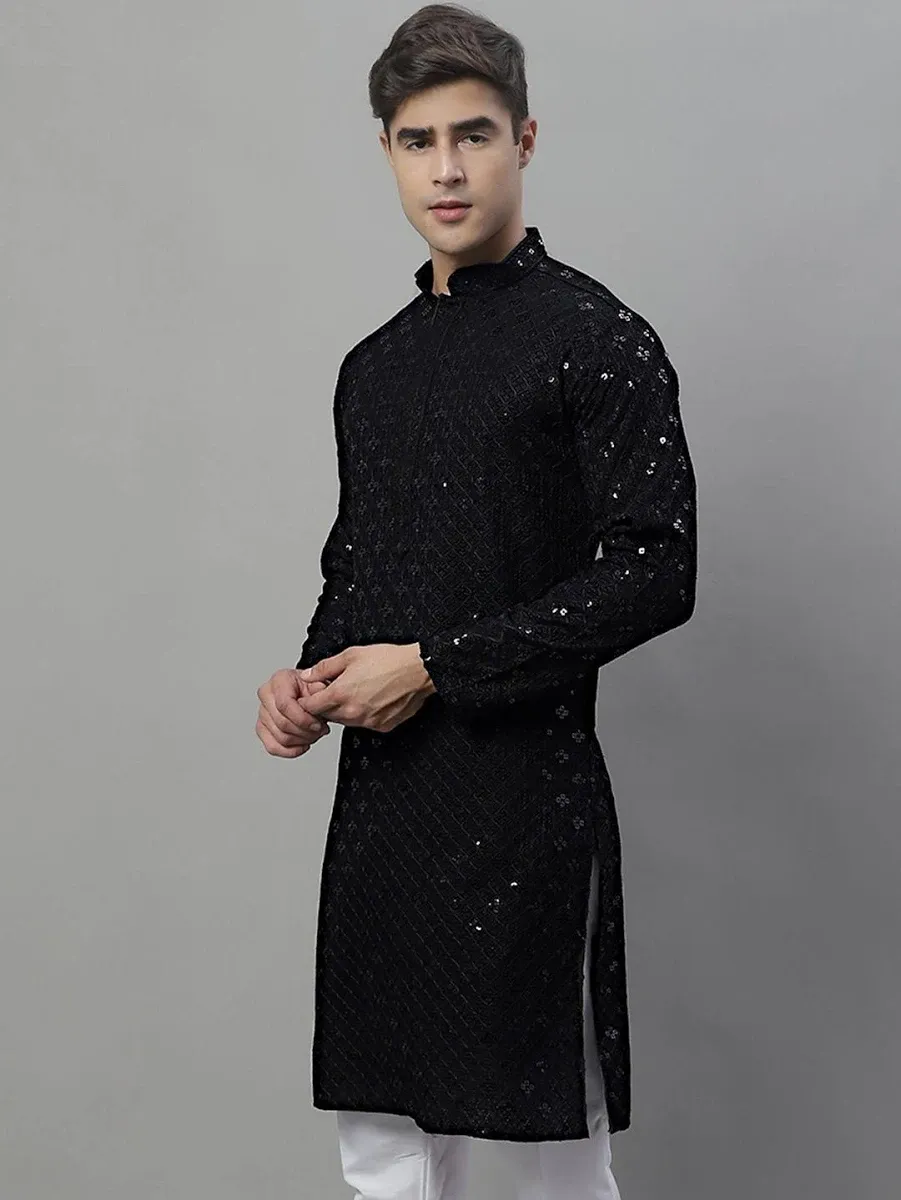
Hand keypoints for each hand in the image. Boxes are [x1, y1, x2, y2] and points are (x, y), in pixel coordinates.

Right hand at [256, 668, 332, 757]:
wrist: (308, 693)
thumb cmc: (312, 688)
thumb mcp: (321, 684)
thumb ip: (320, 689)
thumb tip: (318, 694)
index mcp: (279, 680)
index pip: (284, 705)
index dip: (303, 719)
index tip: (318, 725)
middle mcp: (266, 694)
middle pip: (282, 723)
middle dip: (305, 732)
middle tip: (320, 730)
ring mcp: (262, 712)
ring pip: (280, 737)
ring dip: (301, 741)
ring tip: (315, 734)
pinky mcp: (262, 728)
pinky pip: (272, 747)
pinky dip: (290, 751)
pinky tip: (303, 745)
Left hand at [297, 643, 434, 732]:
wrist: (418, 670)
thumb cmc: (389, 660)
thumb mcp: (351, 655)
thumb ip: (324, 668)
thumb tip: (308, 675)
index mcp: (340, 694)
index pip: (311, 707)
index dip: (310, 699)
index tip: (315, 693)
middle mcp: (352, 712)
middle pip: (327, 716)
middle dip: (327, 704)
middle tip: (338, 688)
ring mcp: (368, 721)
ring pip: (345, 721)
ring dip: (345, 710)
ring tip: (358, 691)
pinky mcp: (382, 726)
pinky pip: (364, 723)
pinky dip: (363, 714)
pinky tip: (372, 699)